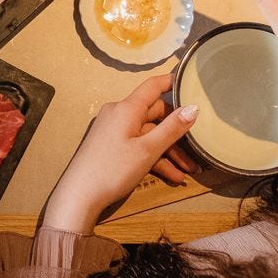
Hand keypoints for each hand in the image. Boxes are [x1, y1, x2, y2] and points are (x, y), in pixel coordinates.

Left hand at [42, 75, 197, 234]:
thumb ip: (171, 128)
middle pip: (154, 115)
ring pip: (148, 135)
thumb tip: (193, 107)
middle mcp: (119, 113)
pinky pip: (137, 145)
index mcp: (127, 108)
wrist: (80, 195)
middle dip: (177, 134)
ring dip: (168, 152)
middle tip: (197, 151)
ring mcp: (114, 130)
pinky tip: (171, 177)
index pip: (153, 86)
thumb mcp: (148, 150)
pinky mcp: (111, 145)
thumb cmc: (114, 168)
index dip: (171, 82)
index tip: (190, 82)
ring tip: (188, 172)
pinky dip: (153, 158)